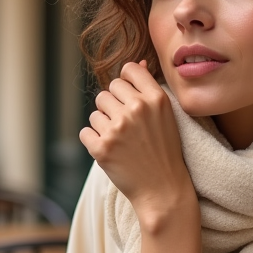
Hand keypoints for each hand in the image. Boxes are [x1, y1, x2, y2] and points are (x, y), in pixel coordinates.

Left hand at [79, 61, 195, 226]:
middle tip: (127, 127)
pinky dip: (94, 142)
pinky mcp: (101, 147)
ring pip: (95, 112)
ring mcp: (117, 129)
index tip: (130, 100)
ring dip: (103, 126)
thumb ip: (149, 89)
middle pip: (108, 91)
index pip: (129, 70)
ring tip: (122, 142)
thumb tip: (138, 63)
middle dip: (113, 107)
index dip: (126, 84)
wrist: (163, 189)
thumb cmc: (165, 151)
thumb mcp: (167, 116)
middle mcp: (136, 109)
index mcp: (155, 98)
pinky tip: (112, 152)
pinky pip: (86, 132)